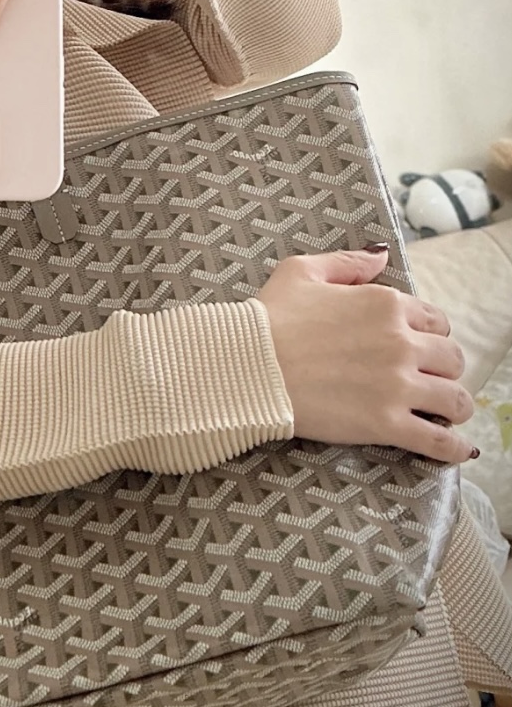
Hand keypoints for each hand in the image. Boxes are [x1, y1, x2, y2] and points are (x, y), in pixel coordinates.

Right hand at [258, 247, 476, 463]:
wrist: (247, 367)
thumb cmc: (268, 320)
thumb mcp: (301, 272)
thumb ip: (347, 263)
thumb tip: (380, 256)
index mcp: (385, 305)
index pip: (435, 321)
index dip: (427, 335)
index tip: (415, 348)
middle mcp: (401, 342)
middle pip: (450, 359)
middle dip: (442, 369)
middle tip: (426, 380)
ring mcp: (397, 385)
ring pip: (454, 398)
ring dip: (453, 406)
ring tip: (445, 414)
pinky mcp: (386, 423)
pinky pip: (437, 439)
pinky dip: (453, 447)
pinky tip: (459, 450)